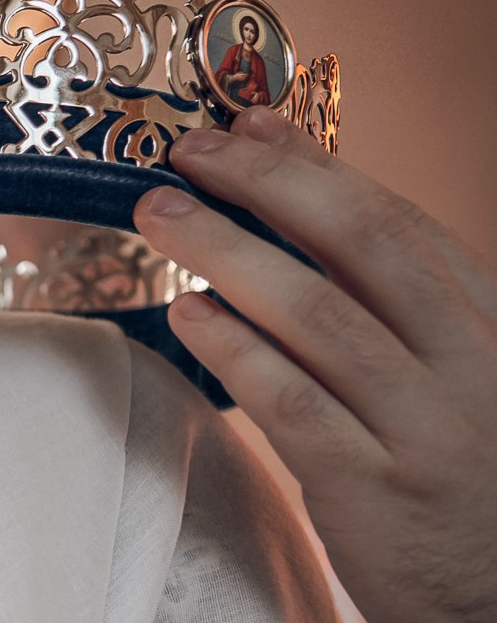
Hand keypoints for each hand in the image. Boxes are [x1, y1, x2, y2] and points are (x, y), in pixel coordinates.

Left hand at [133, 106, 496, 622]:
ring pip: (319, 315)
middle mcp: (470, 365)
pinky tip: (188, 314)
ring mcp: (425, 428)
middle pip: (362, 245)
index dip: (317, 167)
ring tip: (160, 215)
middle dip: (268, 185)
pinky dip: (236, 350)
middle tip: (186, 154)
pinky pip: (295, 405)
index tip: (247, 124)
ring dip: (228, 252)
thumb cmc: (478, 498)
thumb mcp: (467, 390)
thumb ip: (403, 319)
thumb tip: (307, 228)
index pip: (400, 225)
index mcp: (493, 329)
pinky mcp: (376, 493)